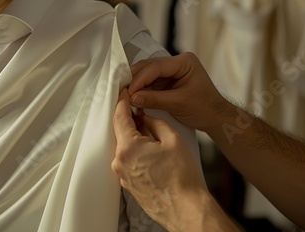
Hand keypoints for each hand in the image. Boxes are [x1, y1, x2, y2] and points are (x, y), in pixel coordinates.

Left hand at [112, 89, 211, 230]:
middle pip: (120, 133)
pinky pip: (128, 162)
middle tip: (142, 112)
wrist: (186, 209)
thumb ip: (156, 123)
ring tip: (150, 132)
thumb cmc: (182, 178)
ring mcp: (122, 175)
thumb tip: (147, 119)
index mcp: (128, 147)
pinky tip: (150, 151)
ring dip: (134, 137)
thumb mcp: (173, 140)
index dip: (122, 103)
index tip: (125, 94)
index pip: (119, 117)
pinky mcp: (128, 185)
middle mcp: (120, 162)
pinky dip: (136, 152)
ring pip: (124, 148)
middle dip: (130, 121)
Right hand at [128, 52, 228, 131]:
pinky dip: (141, 89)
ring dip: (136, 84)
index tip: (128, 91)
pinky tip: (133, 96)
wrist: (215, 117)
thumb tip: (132, 98)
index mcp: (184, 62)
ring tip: (126, 95)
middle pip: (149, 67)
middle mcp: (177, 62)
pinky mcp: (167, 80)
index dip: (140, 79)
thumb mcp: (179, 104)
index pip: (156, 67)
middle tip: (122, 92)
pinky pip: (150, 82)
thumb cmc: (205, 108)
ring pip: (147, 74)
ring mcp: (171, 71)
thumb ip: (155, 99)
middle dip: (135, 80)